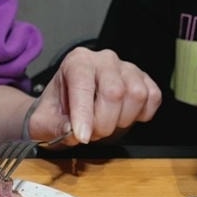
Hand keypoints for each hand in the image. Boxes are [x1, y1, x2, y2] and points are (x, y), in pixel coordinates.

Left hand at [28, 48, 160, 143]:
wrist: (69, 108)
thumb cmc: (57, 111)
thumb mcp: (42, 122)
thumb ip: (53, 126)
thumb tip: (72, 130)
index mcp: (77, 62)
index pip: (84, 85)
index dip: (84, 114)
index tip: (82, 136)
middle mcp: (104, 59)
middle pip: (114, 92)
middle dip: (103, 122)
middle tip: (91, 133)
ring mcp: (127, 68)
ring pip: (136, 95)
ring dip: (122, 120)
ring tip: (106, 124)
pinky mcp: (144, 80)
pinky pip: (153, 97)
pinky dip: (142, 114)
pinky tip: (123, 117)